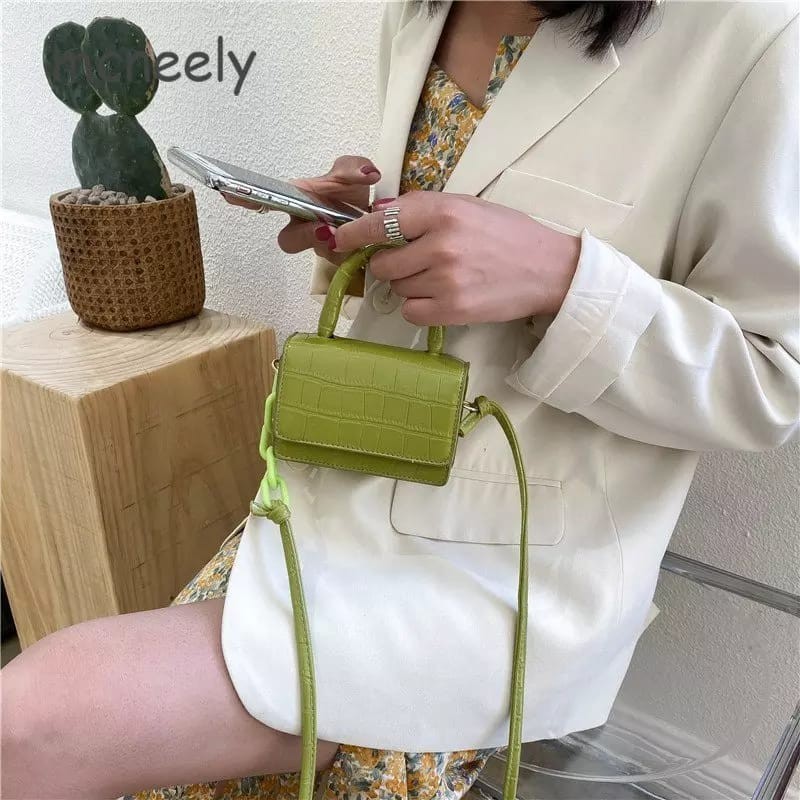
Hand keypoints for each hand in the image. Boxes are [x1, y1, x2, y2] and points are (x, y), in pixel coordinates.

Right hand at [221, 155, 380, 262]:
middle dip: (305, 235)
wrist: (372, 219)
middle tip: (325, 229)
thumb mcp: (351, 174)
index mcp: (296, 200)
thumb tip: (367, 173)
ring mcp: (318, 246)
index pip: (264, 200)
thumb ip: (353, 167)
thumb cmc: (349, 196)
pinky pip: (342, 261)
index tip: (230, 194)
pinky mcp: (337, 260)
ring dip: (335, 246)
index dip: (246, 199)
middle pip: (289, 240)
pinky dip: (356, 252)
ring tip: (351, 235)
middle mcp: (301, 225)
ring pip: (320, 253)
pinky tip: (363, 244)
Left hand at [328, 192, 580, 324]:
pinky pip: (410, 311)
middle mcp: (440, 244)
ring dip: (409, 285)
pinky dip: (419, 306)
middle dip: (391, 264)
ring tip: (441, 277)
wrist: (549, 270)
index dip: (353, 234)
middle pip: (382, 263)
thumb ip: (421, 211)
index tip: (337, 240)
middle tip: (416, 261)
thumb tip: (376, 217)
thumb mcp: (466, 207)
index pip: (380, 223)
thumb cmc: (507, 234)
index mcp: (443, 211)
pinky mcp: (452, 311)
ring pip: (397, 289)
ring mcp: (445, 280)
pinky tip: (442, 296)